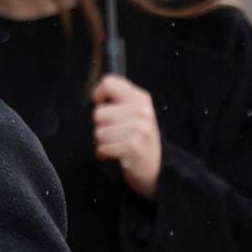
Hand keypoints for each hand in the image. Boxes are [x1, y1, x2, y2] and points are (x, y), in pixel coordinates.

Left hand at [92, 74, 161, 197]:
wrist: (156, 167)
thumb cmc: (137, 139)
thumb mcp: (133, 114)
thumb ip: (117, 101)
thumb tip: (95, 95)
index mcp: (140, 98)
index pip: (108, 83)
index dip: (98, 95)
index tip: (101, 105)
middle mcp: (142, 111)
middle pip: (98, 113)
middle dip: (101, 126)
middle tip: (114, 133)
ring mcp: (140, 129)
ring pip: (99, 132)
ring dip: (103, 142)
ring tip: (116, 144)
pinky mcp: (134, 147)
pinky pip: (103, 148)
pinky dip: (104, 154)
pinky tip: (115, 154)